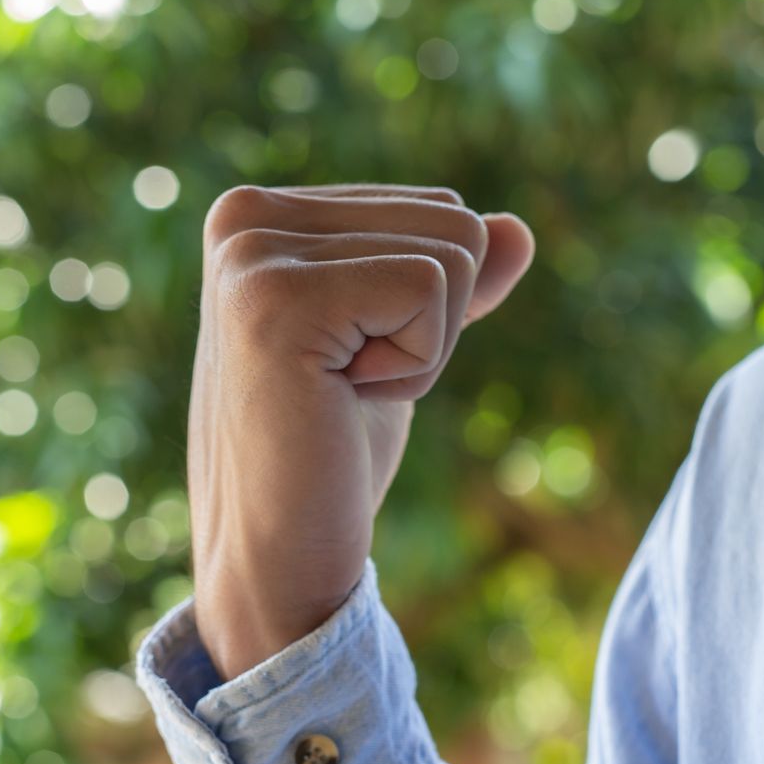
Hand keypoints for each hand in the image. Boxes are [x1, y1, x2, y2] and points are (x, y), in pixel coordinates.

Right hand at [186, 184, 535, 680]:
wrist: (278, 555)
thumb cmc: (331, 456)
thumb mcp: (400, 349)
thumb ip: (449, 282)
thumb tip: (519, 231)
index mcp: (264, 214)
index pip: (436, 208)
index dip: (428, 307)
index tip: (347, 367)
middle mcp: (244, 216)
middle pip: (452, 218)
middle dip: (432, 322)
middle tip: (345, 387)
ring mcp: (252, 253)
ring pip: (452, 251)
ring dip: (423, 348)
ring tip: (337, 394)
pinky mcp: (276, 297)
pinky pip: (430, 288)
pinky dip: (416, 366)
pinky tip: (338, 400)